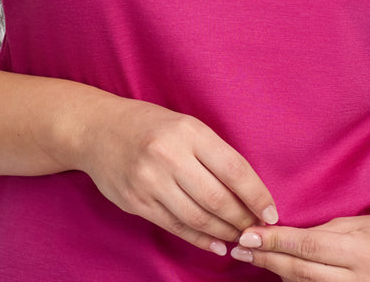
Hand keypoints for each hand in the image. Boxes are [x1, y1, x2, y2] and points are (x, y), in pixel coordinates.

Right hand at [77, 96, 277, 255]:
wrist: (97, 130)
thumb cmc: (149, 125)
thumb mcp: (184, 125)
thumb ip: (212, 152)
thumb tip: (247, 189)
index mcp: (188, 131)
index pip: (233, 168)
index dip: (256, 194)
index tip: (271, 212)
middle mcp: (169, 156)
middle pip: (217, 198)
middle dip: (242, 219)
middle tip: (257, 229)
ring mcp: (150, 181)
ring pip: (198, 217)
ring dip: (224, 232)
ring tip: (239, 237)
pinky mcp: (137, 202)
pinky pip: (175, 226)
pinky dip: (199, 239)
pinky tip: (215, 245)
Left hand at [231, 211, 369, 280]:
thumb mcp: (357, 224)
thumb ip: (322, 235)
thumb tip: (283, 239)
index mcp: (361, 253)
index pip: (307, 248)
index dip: (274, 243)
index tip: (248, 236)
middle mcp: (362, 281)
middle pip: (302, 273)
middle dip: (268, 260)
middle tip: (240, 248)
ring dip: (278, 275)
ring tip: (254, 260)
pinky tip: (283, 276)